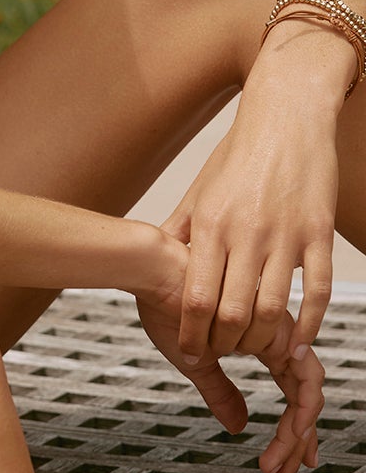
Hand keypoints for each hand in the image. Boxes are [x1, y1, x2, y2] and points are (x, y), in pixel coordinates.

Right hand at [136, 236, 324, 472]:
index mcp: (260, 340)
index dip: (291, 430)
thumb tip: (239, 426)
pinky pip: (303, 380)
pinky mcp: (278, 330)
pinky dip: (299, 411)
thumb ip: (219, 392)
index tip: (284, 464)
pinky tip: (289, 434)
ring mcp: (281, 331)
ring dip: (294, 435)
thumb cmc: (165, 305)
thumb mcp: (194, 362)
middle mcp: (277, 335)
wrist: (153, 271)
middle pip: (304, 396)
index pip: (290, 390)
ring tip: (276, 464)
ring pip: (308, 393)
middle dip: (298, 441)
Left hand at [160, 90, 337, 363]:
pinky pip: (316, 291)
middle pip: (232, 313)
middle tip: (223, 354)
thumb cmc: (238, 156)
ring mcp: (286, 234)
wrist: (286, 118)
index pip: (196, 299)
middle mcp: (247, 233)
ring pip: (273, 309)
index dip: (192, 336)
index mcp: (211, 224)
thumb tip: (153, 263)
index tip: (191, 353)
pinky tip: (298, 342)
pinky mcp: (319, 234)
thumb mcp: (200, 191)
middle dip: (225, 346)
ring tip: (253, 349)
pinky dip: (308, 325)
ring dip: (262, 341)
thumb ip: (180, 231)